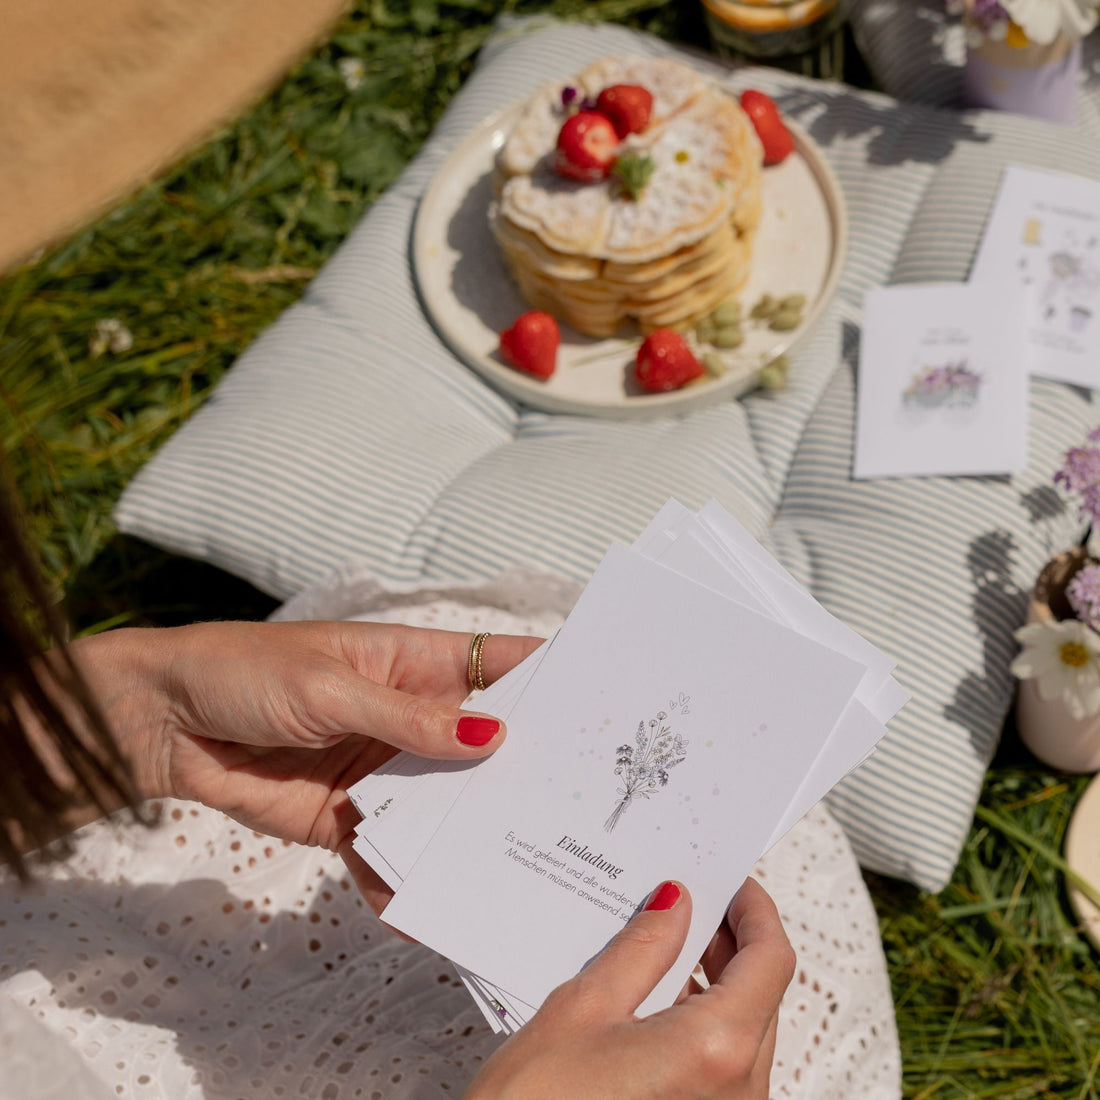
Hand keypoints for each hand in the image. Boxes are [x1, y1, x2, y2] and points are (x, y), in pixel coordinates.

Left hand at [68, 620, 541, 911]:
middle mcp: (411, 719)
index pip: (497, 667)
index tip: (604, 705)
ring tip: (527, 863)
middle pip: (484, 745)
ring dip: (474, 830)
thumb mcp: (331, 687)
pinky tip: (434, 907)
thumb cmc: (247, 673)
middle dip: (525, 769)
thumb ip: (408, 720)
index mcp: (413, 665)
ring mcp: (385, 771)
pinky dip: (408, 878)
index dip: (549, 681)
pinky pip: (392, 851)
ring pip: (446, 804)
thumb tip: (492, 741)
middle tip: (580, 803)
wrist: (163, 724)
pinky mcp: (351, 818)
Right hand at [465, 878, 794, 1099]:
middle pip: (763, 994)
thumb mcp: (584, 1007)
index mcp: (717, 1051)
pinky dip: (704, 1023)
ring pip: (746, 1030)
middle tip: (694, 904)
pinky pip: (724, 1064)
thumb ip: (641, 948)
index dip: (755, 910)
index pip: (771, 960)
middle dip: (733, 943)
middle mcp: (738, 1093)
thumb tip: (673, 905)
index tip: (733, 883)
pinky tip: (660, 1000)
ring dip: (718, 983)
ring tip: (668, 946)